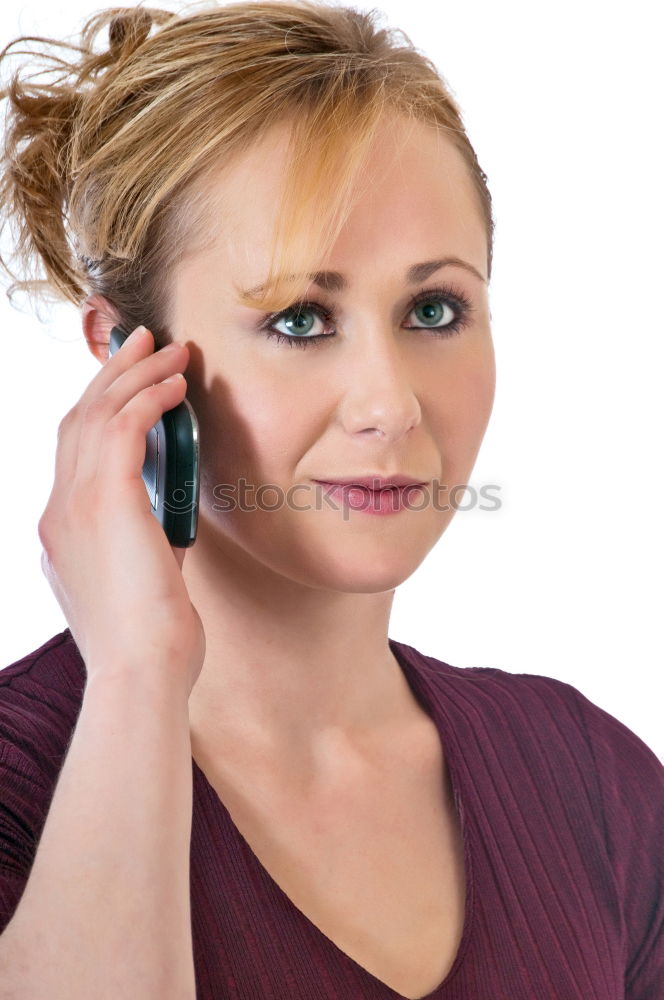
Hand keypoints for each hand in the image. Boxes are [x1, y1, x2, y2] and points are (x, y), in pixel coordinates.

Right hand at [38, 326, 205, 696]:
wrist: (143, 675)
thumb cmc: (151, 642)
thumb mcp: (139, 581)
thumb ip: (143, 543)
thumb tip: (166, 518)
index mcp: (60, 532)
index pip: (73, 452)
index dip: (100, 409)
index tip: (129, 384)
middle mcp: (57, 513)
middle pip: (77, 421)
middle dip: (111, 375)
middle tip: (141, 342)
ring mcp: (73, 507)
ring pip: (97, 415)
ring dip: (135, 375)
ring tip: (168, 350)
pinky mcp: (105, 504)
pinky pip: (123, 429)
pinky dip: (148, 400)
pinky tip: (175, 385)